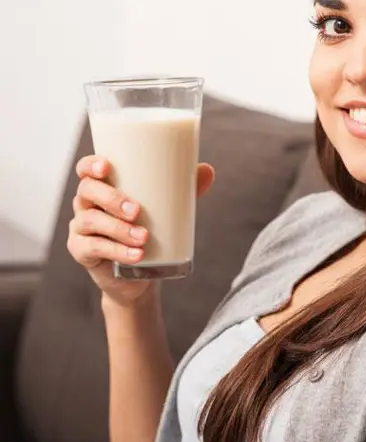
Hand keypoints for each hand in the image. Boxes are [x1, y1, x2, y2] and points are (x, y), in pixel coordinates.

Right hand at [67, 155, 214, 306]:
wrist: (139, 277)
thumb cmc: (148, 232)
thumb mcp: (166, 211)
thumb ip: (184, 190)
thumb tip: (208, 170)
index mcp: (102, 188)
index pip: (86, 169)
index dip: (91, 164)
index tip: (107, 167)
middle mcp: (86, 205)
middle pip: (87, 191)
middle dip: (111, 199)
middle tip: (137, 211)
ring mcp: (81, 229)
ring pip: (91, 221)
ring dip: (119, 228)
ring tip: (144, 237)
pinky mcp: (82, 252)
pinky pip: (93, 248)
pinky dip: (116, 251)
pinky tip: (136, 256)